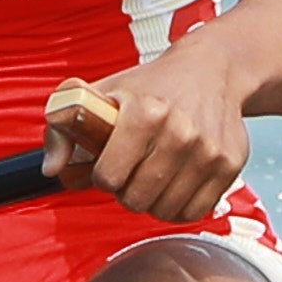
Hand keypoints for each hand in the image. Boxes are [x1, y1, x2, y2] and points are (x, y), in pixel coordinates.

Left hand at [43, 50, 250, 223]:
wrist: (214, 69)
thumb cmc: (153, 84)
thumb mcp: (103, 92)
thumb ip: (65, 129)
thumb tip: (53, 170)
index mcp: (145, 112)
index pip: (108, 177)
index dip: (101, 177)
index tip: (106, 166)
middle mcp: (180, 133)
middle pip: (135, 199)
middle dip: (125, 192)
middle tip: (130, 173)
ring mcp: (207, 151)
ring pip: (164, 210)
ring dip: (152, 201)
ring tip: (151, 178)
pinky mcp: (229, 165)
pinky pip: (194, 211)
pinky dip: (179, 207)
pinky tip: (173, 185)